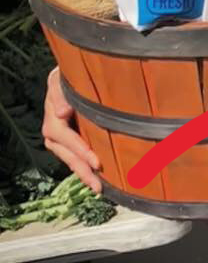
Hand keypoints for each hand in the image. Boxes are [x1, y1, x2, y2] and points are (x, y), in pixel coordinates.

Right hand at [42, 67, 101, 193]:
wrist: (74, 75)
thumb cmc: (70, 76)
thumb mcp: (62, 79)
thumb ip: (61, 94)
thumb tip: (60, 113)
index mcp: (53, 117)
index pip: (64, 137)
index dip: (79, 150)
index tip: (96, 161)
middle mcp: (54, 130)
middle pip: (67, 154)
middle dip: (82, 170)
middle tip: (98, 185)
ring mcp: (62, 138)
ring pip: (70, 159)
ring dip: (84, 173)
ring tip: (98, 188)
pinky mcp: (72, 140)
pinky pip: (76, 156)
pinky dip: (86, 167)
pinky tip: (99, 179)